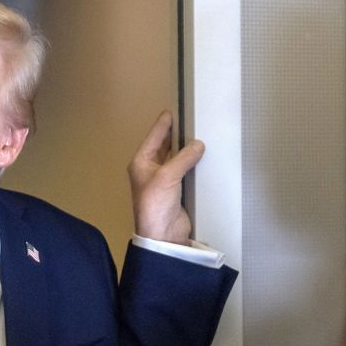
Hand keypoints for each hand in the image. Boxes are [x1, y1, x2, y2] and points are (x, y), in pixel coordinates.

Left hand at [128, 110, 204, 244]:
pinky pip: (185, 171)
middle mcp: (151, 170)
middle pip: (164, 147)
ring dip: (185, 149)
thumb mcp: (167, 175)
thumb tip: (198, 144)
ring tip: (199, 134)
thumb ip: (183, 157)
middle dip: (174, 135)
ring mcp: (164, 180)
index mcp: (141, 163)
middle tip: (188, 120)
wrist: (162, 234)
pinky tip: (204, 156)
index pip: (153, 138)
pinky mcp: (177, 190)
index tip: (171, 112)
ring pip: (176, 159)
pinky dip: (193, 163)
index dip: (162, 125)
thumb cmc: (156, 203)